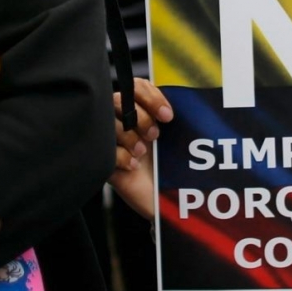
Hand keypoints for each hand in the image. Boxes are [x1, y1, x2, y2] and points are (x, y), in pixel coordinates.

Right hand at [111, 78, 172, 218]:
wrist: (166, 203)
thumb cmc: (173, 171)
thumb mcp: (179, 141)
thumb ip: (177, 120)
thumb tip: (189, 102)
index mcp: (143, 112)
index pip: (138, 87)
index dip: (151, 98)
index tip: (168, 117)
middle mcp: (125, 122)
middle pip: (120, 100)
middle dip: (140, 117)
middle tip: (154, 136)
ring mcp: (112, 141)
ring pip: (108, 122)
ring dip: (128, 136)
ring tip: (141, 153)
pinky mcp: (104, 160)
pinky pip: (103, 148)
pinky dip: (119, 156)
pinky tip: (132, 166)